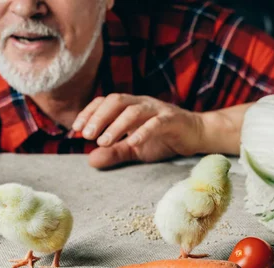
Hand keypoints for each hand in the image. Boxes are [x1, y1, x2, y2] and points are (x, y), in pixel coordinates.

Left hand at [72, 94, 204, 168]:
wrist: (197, 135)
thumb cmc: (164, 139)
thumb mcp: (135, 149)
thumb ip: (115, 152)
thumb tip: (90, 160)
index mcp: (130, 106)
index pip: (105, 102)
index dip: (89, 112)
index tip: (76, 129)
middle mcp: (142, 103)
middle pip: (116, 101)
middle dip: (98, 117)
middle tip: (86, 135)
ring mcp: (158, 110)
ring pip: (133, 111)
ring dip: (116, 125)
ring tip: (103, 142)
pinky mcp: (172, 120)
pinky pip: (156, 122)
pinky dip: (143, 131)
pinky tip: (132, 142)